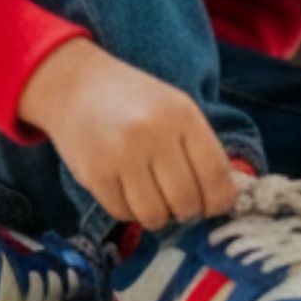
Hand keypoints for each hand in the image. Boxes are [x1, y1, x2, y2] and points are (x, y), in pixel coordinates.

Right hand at [17, 38, 237, 230]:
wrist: (76, 84)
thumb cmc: (134, 100)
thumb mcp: (175, 108)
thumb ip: (200, 147)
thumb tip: (223, 198)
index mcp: (182, 115)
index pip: (216, 175)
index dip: (220, 202)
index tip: (213, 206)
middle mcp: (154, 134)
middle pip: (187, 202)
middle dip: (187, 212)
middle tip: (180, 204)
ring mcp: (122, 155)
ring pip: (156, 215)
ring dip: (159, 216)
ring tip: (154, 198)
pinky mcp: (95, 174)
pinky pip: (123, 214)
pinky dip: (129, 210)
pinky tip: (127, 190)